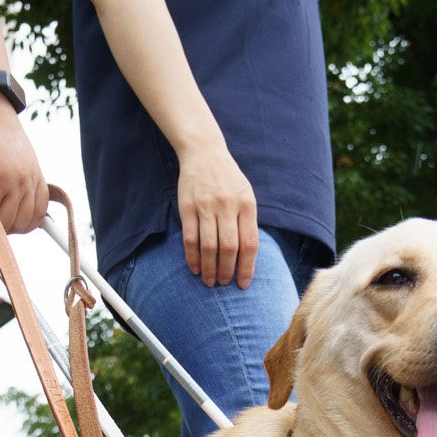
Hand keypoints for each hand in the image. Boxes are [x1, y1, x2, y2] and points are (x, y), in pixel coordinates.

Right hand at [176, 141, 257, 288]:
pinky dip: (192, 257)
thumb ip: (248, 221)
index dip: (247, 267)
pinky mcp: (187, 207)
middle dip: (227, 271)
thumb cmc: (229, 179)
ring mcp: (206, 207)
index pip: (250, 243)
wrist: (204, 153)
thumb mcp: (246, 194)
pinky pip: (190, 238)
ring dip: (210, 268)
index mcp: (247, 204)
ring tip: (210, 281)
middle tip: (224, 284)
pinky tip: (195, 268)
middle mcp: (228, 206)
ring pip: (209, 246)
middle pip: (229, 248)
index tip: (244, 283)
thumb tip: (247, 256)